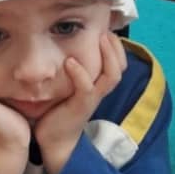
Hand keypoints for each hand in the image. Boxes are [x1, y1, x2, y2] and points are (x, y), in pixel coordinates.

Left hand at [35, 32, 126, 173]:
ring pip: (111, 76)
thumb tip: (57, 48)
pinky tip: (70, 61)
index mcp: (97, 87)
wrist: (54, 143)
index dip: (116, 47)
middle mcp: (99, 92)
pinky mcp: (81, 107)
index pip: (117, 65)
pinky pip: (87, 88)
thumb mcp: (64, 88)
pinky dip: (80, 74)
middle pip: (120, 68)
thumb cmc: (56, 114)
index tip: (106, 30)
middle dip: (116, 48)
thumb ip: (67, 72)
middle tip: (107, 31)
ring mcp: (92, 99)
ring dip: (108, 56)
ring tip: (100, 39)